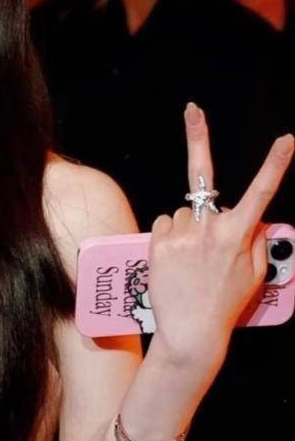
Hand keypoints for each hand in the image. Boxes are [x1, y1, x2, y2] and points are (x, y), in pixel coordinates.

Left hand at [146, 102, 292, 373]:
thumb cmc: (226, 303)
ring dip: (189, 226)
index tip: (286, 140)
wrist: (191, 332)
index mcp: (239, 234)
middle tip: (193, 108)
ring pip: (184, 212)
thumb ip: (255, 239)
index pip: (262, 192)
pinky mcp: (159, 242)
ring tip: (192, 259)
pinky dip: (171, 235)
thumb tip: (252, 216)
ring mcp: (183, 234)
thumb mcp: (255, 273)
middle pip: (205, 187)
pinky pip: (166, 224)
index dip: (275, 164)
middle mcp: (210, 228)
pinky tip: (177, 259)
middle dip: (198, 139)